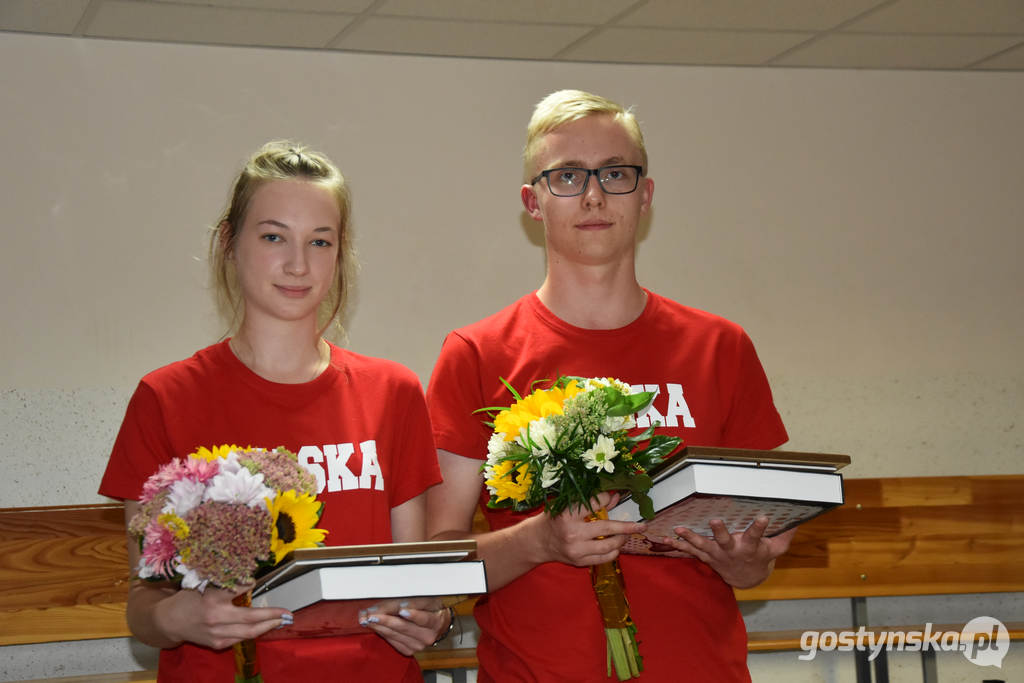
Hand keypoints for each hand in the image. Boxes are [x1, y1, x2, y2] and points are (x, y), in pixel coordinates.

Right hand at [151, 584, 289, 649]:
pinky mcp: (216, 644)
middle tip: (286, 612)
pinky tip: (263, 627)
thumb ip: (223, 581)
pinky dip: (253, 633)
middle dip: (272, 615)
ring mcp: (217, 633)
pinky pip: (239, 639)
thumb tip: (247, 572)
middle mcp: (216, 617)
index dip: (250, 584)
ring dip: (267, 627)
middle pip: (250, 617)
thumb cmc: (189, 598)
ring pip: (248, 632)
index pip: (239, 589)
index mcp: (212, 598)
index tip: (257, 580)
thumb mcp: (202, 583)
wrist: (169, 621)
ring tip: (281, 621)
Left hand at [359, 597, 450, 654]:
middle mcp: (428, 636)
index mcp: (436, 622)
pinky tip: (373, 625)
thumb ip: (413, 600)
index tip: (401, 609)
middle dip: (386, 619)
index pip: (424, 618)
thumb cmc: (431, 609)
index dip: (413, 614)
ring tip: (367, 617)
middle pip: (405, 627)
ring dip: (379, 625)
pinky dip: (381, 631)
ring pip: (395, 634)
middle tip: (373, 612)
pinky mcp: (408, 650)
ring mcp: (418, 645)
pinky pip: (392, 641)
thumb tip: (394, 599)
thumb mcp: (427, 600)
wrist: (437, 625)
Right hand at [532, 491, 645, 567]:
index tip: (615, 497)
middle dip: (627, 526)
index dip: (607, 499)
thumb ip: (591, 502)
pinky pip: (604, 558)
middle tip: (641, 525)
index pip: (596, 503)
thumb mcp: (568, 506)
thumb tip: (615, 497)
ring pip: (609, 545)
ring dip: (621, 540)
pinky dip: (613, 552)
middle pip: (607, 527)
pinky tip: (615, 546)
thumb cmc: (554, 519)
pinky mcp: (579, 561)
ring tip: (625, 535)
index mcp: (568, 513)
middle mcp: (572, 531)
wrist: (538, 542)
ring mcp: (576, 549)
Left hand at [667, 517, 795, 588]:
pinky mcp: (705, 557)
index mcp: (750, 548)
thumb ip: (785, 535)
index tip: (764, 517)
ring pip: (703, 546)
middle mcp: (731, 551)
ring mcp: (716, 555)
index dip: (760, 528)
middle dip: (720, 532)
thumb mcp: (776, 549)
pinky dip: (677, 546)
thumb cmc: (761, 558)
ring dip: (690, 538)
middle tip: (715, 521)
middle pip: (725, 541)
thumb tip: (800, 519)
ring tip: (679, 529)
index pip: (756, 536)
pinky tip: (664, 538)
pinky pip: (689, 551)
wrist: (747, 578)